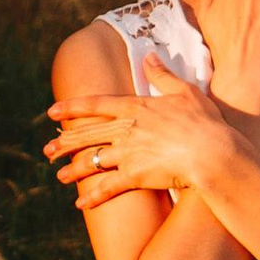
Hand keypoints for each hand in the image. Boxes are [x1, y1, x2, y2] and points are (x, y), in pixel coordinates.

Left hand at [44, 53, 247, 210]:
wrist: (212, 153)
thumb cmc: (204, 122)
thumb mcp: (185, 91)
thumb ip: (162, 74)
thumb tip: (148, 55)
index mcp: (135, 107)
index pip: (95, 104)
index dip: (71, 108)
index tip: (52, 112)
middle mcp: (125, 130)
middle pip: (86, 135)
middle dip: (64, 143)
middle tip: (47, 150)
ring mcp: (127, 154)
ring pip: (91, 162)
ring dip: (73, 170)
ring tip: (59, 176)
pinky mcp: (134, 177)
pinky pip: (107, 188)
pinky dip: (93, 197)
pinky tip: (81, 204)